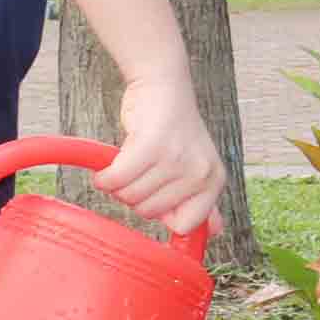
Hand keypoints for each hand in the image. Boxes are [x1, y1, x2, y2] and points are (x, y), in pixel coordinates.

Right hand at [102, 71, 225, 237]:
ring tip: (131, 160)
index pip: (185, 225)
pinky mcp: (150, 148)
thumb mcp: (196, 166)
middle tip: (141, 168)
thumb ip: (202, 201)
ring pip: (129, 198)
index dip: (162, 212)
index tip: (158, 191)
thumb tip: (214, 233)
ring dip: (119, 183)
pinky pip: (115, 181)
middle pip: (149, 213)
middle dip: (135, 194)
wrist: (163, 86)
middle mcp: (200, 174)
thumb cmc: (174, 130)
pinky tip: (110, 164)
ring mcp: (176, 161)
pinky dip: (105, 177)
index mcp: (214, 182)